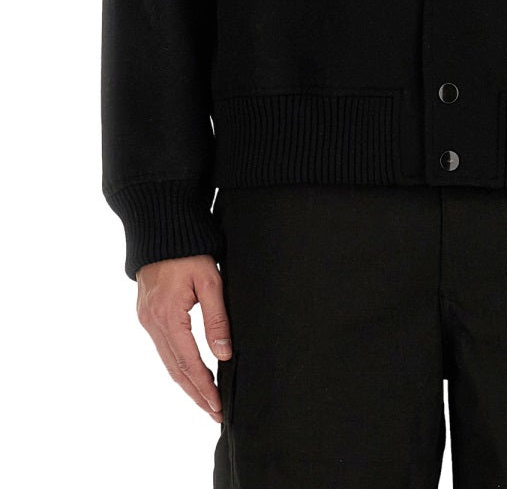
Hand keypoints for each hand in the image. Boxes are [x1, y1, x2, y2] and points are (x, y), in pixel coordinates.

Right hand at [136, 255, 232, 422]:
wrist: (161, 228)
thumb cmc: (190, 250)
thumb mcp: (211, 281)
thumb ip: (217, 319)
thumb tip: (224, 354)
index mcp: (168, 316)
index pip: (188, 362)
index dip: (204, 387)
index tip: (217, 406)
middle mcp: (152, 322)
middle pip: (175, 369)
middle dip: (195, 394)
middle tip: (214, 413)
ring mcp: (146, 319)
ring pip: (167, 361)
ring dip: (186, 383)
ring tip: (205, 400)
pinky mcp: (146, 314)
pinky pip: (162, 348)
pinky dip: (176, 366)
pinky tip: (189, 374)